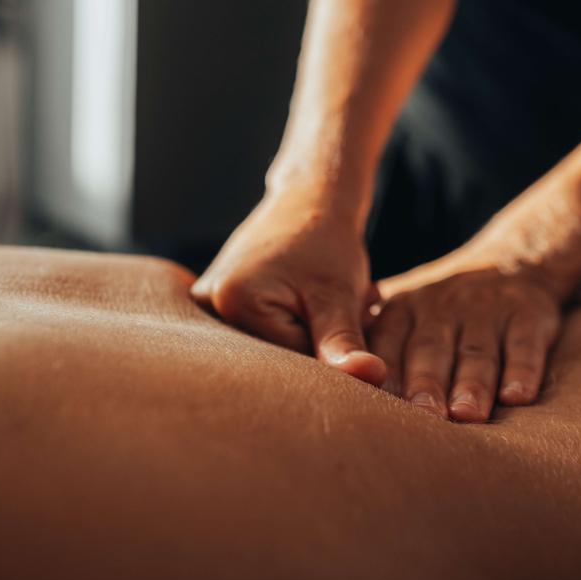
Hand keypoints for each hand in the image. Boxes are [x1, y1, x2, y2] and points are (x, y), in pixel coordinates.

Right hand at [191, 188, 386, 384]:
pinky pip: (262, 333)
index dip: (329, 343)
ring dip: (309, 330)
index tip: (350, 310)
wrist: (310, 200)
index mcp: (232, 301)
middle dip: (317, 338)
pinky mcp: (217, 303)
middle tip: (343, 303)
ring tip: (324, 297)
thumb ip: (345, 342)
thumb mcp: (339, 295)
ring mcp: (207, 304)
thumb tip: (373, 378)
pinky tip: (307, 298)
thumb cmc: (327, 243)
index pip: (290, 362)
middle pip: (275, 356)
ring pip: (273, 346)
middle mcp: (208, 305)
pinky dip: (293, 323)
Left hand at [370, 239, 567, 421]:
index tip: (376, 409)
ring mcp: (486, 310)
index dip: (383, 373)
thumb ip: (377, 344)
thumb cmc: (446, 307)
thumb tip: (332, 389)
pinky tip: (518, 398)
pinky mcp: (527, 314)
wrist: (514, 262)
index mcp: (406, 309)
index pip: (389, 343)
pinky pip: (524, 344)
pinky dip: (522, 371)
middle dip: (427, 383)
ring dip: (472, 384)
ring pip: (477, 351)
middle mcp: (443, 307)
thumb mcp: (408, 311)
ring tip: (467, 415)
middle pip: (432, 349)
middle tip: (425, 417)